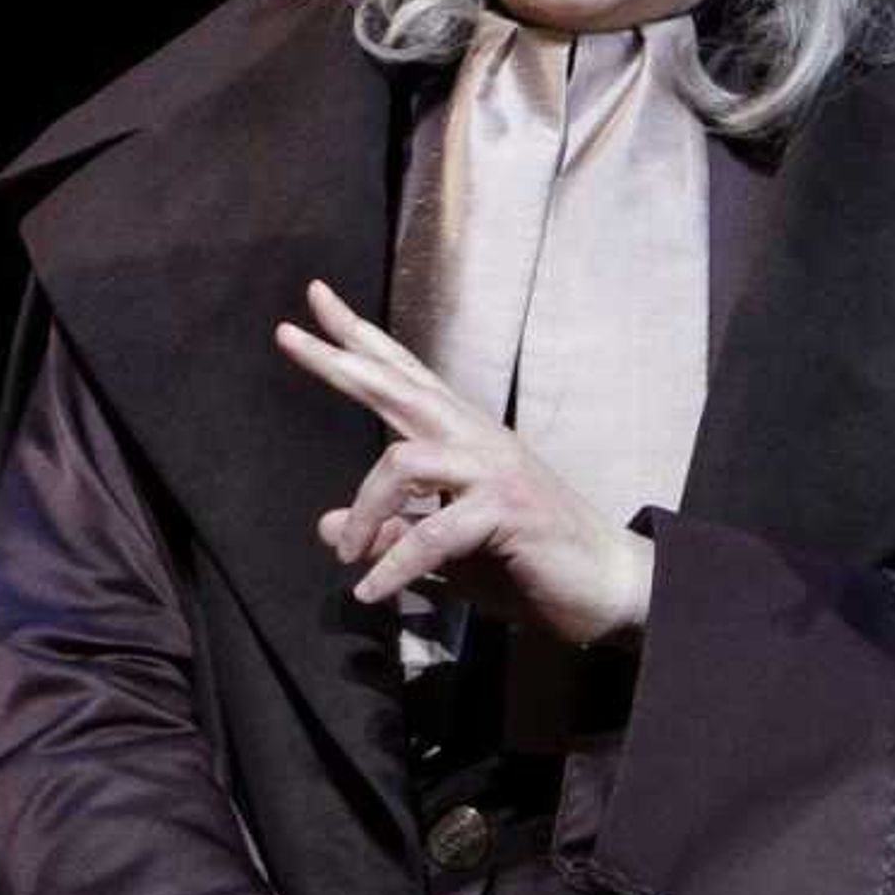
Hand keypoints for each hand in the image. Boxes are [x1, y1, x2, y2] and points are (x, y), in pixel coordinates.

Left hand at [273, 279, 655, 646]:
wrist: (607, 586)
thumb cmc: (527, 562)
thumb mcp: (443, 550)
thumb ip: (390, 532)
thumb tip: (326, 526)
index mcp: (463, 435)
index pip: (404, 374)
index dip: (359, 337)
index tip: (313, 301)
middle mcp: (477, 438)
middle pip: (398, 386)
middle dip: (341, 362)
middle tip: (287, 336)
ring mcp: (495, 468)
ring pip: (404, 462)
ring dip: (366, 513)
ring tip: (348, 560)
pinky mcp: (507, 509)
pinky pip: (432, 534)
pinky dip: (395, 566)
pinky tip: (372, 592)